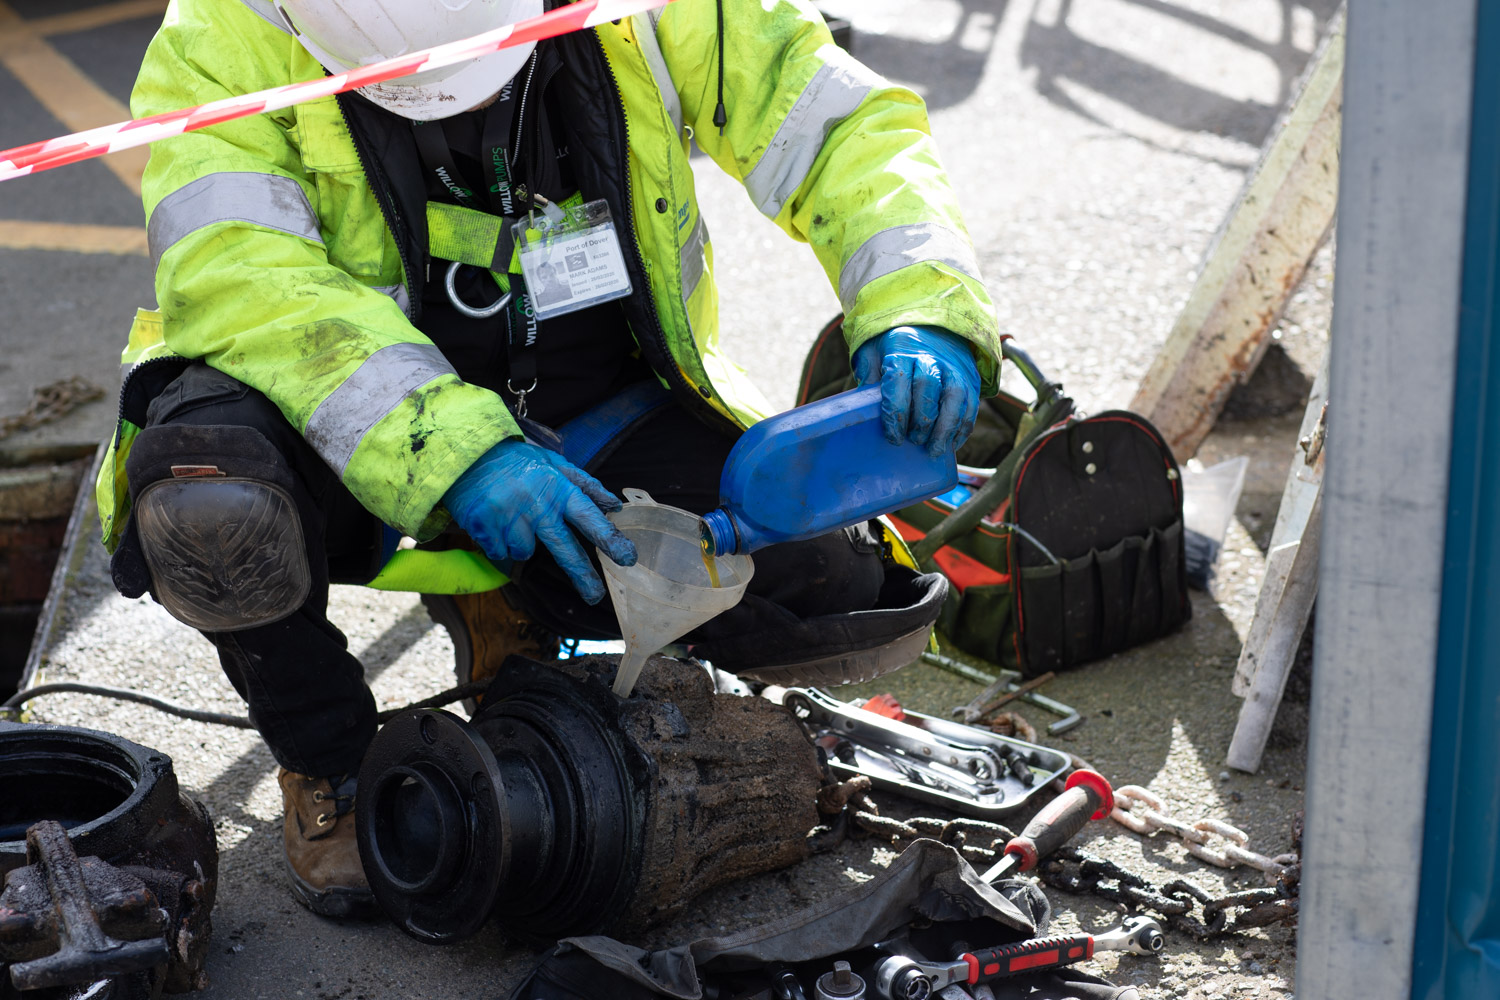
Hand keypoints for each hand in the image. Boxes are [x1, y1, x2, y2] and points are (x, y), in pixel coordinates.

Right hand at [442, 440, 637, 603]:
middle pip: (564, 548)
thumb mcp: (552, 462)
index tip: (627, 557)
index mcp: (557, 488)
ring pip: (525, 552)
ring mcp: (509, 517)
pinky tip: (495, 523)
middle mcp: (536, 505)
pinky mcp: (484, 527)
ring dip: (522, 542)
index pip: (589, 517)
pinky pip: (500, 553)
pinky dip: (499, 544)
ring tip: (513, 518)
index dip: (609, 539)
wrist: (466, 453)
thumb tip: (614, 505)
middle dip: (582, 574)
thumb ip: (585, 484)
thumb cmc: (516, 460)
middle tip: (594, 595)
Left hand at [853, 325, 981, 455]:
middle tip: (914, 441)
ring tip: (935, 450)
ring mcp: (953, 368)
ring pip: (955, 398)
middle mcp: (931, 358)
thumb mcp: (874, 353)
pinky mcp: (970, 379)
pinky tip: (952, 444)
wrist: (933, 328)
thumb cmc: (896, 348)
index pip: (899, 381)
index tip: (893, 437)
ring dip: (946, 428)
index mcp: (902, 352)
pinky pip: (971, 404)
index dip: (896, 412)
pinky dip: (963, 427)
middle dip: (922, 420)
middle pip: (928, 388)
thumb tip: (862, 407)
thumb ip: (868, 377)